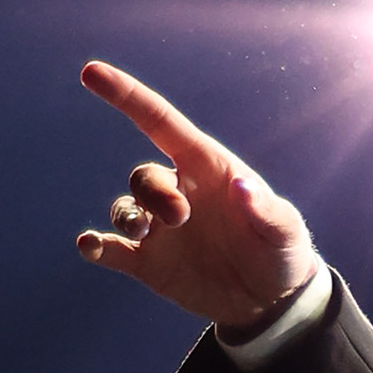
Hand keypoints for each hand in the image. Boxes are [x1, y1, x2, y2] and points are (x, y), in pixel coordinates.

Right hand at [74, 60, 317, 330]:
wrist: (273, 300)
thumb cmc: (281, 250)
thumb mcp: (284, 230)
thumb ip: (265, 210)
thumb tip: (242, 187)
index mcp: (205, 168)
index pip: (159, 122)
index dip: (126, 96)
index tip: (91, 73)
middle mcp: (177, 192)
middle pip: (145, 177)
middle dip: (153, 193)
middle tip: (180, 218)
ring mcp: (160, 229)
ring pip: (126, 209)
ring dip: (126, 216)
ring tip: (140, 231)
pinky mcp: (151, 264)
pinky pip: (114, 251)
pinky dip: (97, 247)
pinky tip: (88, 246)